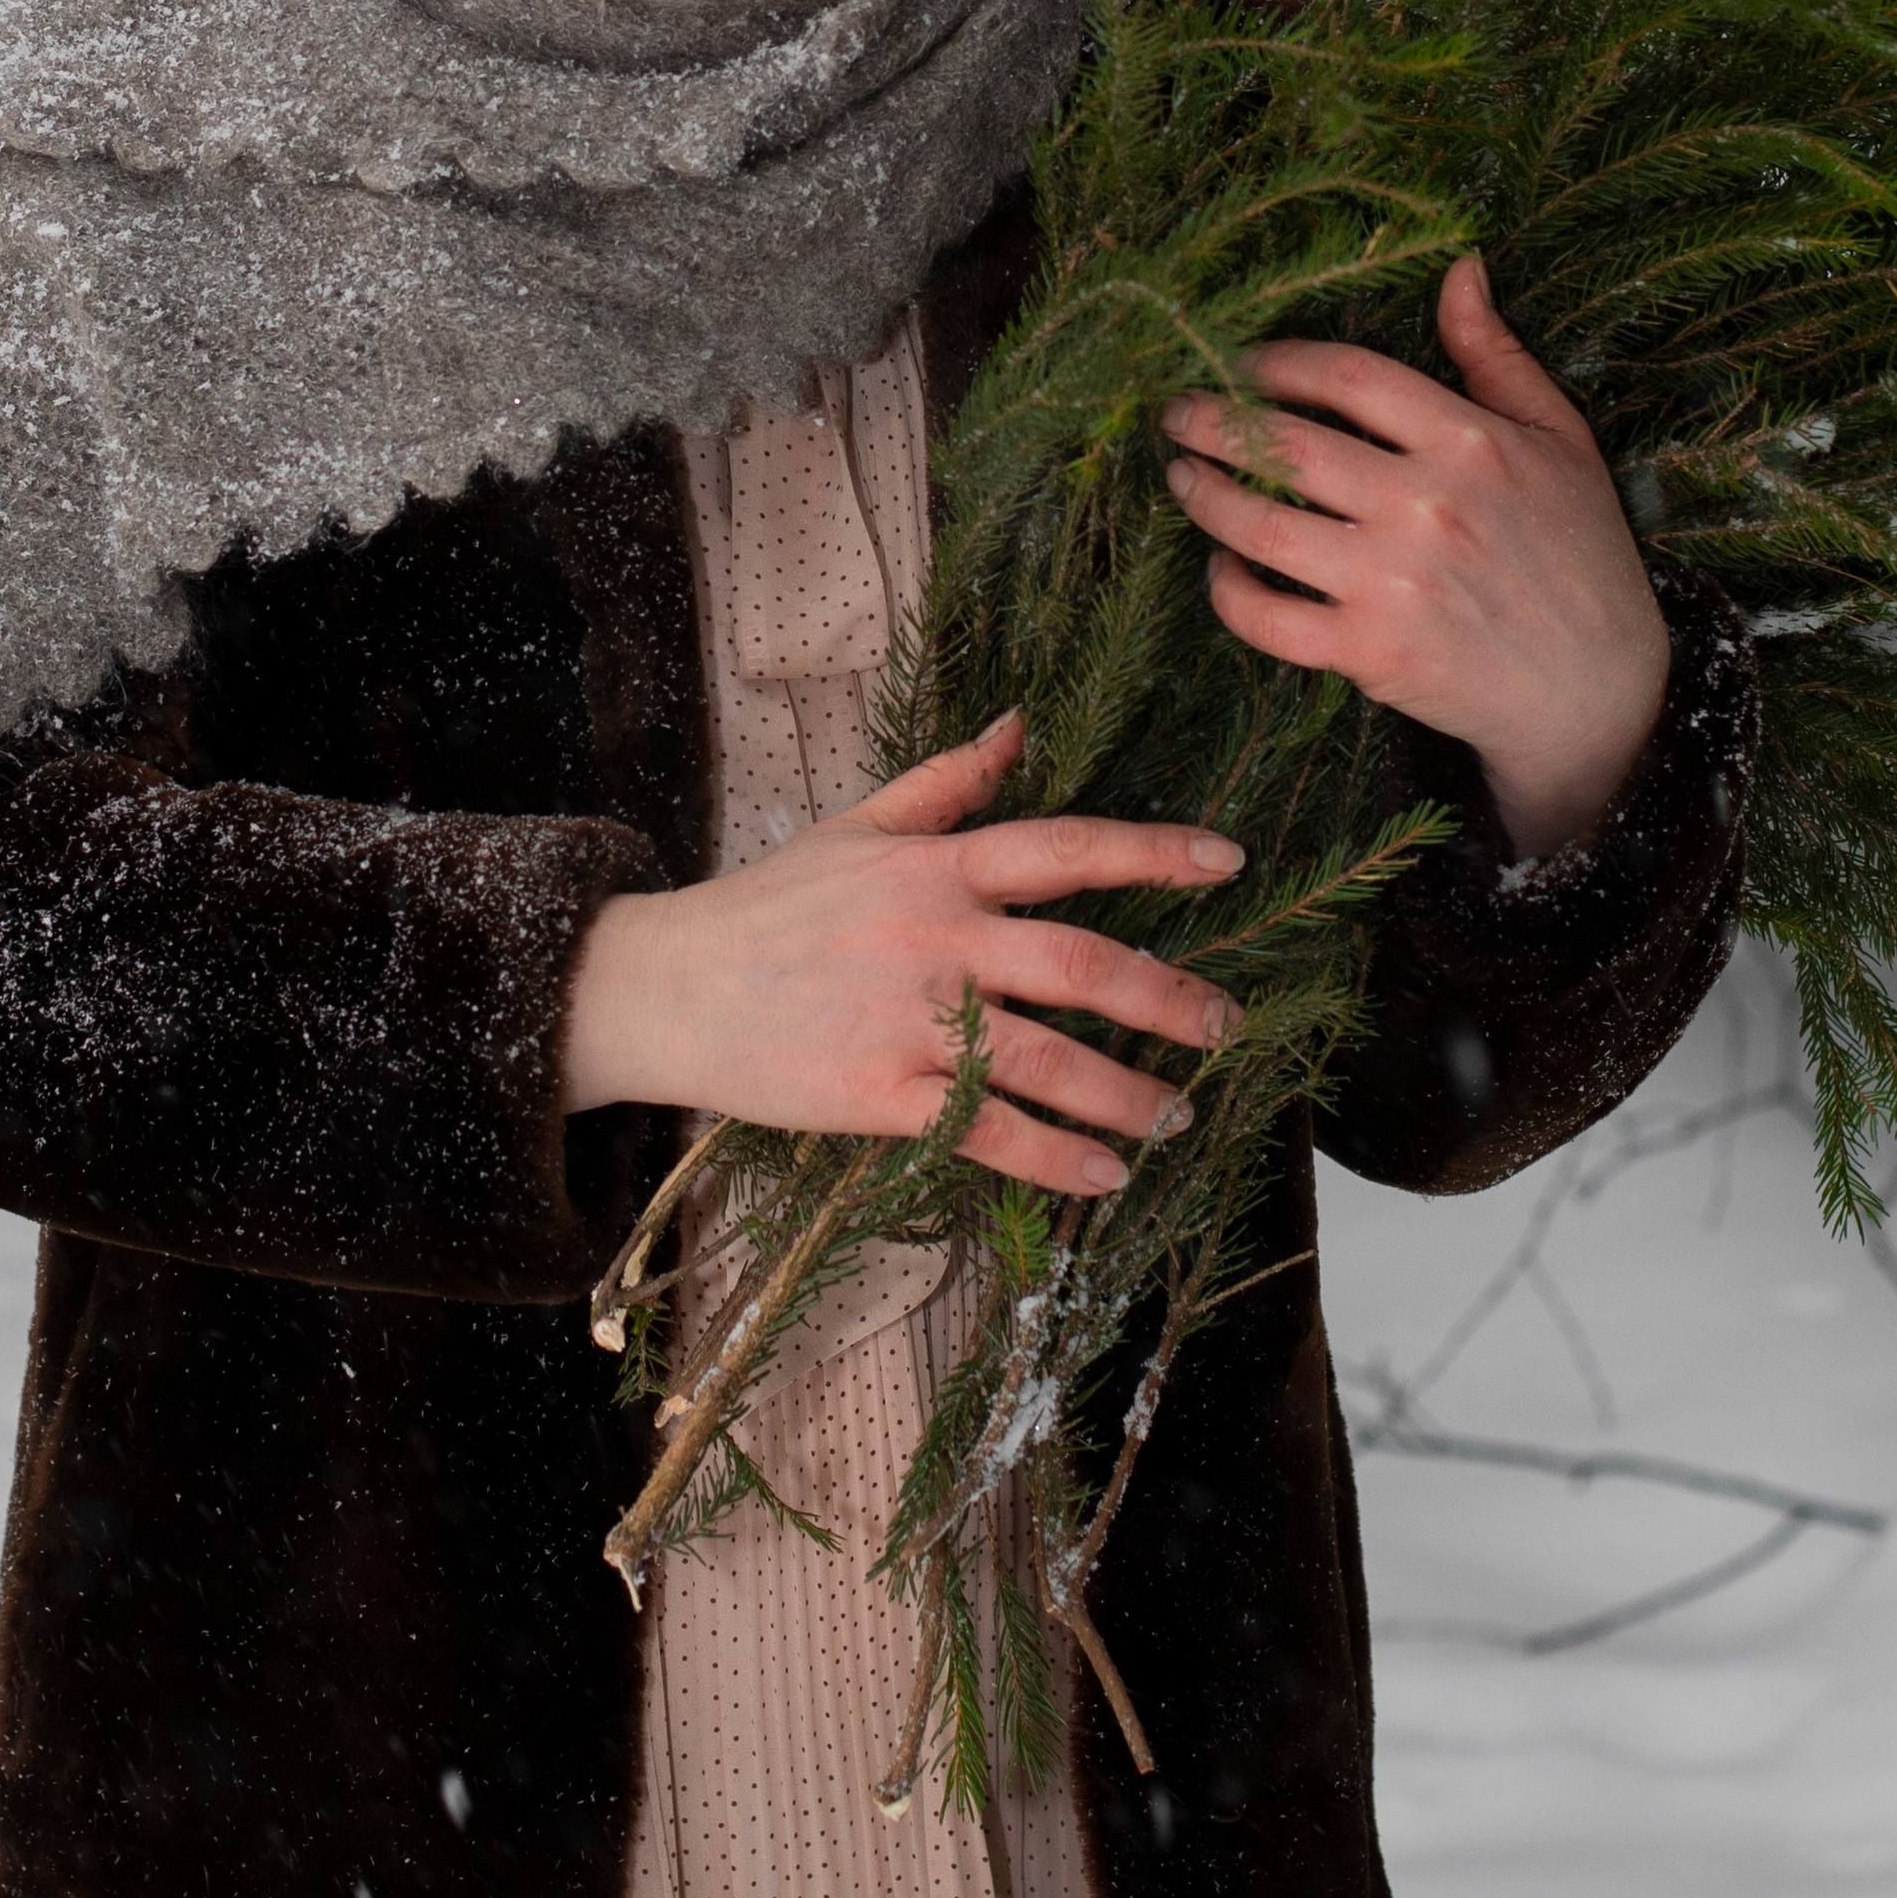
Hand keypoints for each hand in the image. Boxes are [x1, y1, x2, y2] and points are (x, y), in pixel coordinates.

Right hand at [560, 713, 1245, 1197]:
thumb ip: (947, 780)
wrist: (668, 986)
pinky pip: (992, 1131)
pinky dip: (1057, 1158)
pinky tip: (1105, 1176)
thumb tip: (1021, 722)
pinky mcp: (883, 1095)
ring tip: (1176, 1117)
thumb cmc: (766, 904)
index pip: (1067, 848)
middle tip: (1226, 1025)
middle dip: (1171, 1000)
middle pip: (1084, 965)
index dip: (1155, 853)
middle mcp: (937, 937)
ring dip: (1130, 1094)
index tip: (1228, 862)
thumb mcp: (855, 824)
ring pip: (1052, 1060)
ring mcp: (912, 1020)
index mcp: (936, 866)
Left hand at [1160, 256, 1667, 857]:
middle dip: (1213, 423)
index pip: (1348, 377)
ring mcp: (1394, 584)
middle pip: (1287, 447)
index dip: (1279, 362)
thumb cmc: (1580, 551)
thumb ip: (1496, 354)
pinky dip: (1229, 593)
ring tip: (1181, 479)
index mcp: (1471, 443)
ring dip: (1205, 498)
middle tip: (1178, 414)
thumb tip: (1460, 268)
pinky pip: (1269, 619)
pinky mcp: (1373, 654)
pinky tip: (1222, 569)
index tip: (1240, 363)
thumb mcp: (1560, 438)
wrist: (1601, 688)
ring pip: (1262, 530)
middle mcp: (1427, 507)